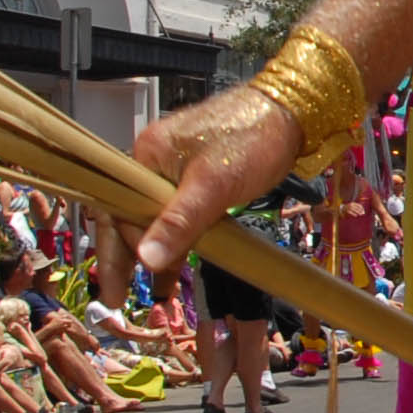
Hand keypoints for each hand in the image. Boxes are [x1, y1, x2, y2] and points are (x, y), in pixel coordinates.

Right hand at [124, 85, 308, 281]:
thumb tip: (145, 260)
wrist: (293, 112)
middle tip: (122, 299)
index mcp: (145, 154)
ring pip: (153, 216)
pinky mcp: (198, 175)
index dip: (119, 249)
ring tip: (156, 292)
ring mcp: (175, 166)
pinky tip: (176, 266)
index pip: (119, 209)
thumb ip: (178, 223)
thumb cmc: (251, 140)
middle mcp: (153, 159)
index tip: (123, 288)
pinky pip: (175, 211)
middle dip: (128, 256)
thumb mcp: (213, 186)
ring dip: (153, 252)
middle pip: (130, 214)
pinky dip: (175, 238)